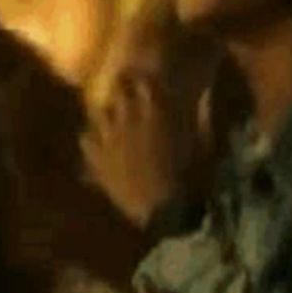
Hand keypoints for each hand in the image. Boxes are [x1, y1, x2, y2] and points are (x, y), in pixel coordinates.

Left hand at [81, 74, 194, 227]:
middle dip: (124, 90)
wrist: (163, 210)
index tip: (146, 82)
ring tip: (114, 118)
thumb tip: (205, 92)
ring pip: (100, 112)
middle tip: (128, 94)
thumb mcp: (204, 143)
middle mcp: (128, 119)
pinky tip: (99, 143)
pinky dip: (92, 138)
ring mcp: (109, 138)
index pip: (143, 82)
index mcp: (156, 112)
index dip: (144, 82)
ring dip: (108, 113)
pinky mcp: (96, 158)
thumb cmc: (190, 177)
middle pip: (119, 92)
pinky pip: (86, 139)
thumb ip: (202, 114)